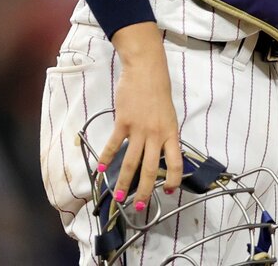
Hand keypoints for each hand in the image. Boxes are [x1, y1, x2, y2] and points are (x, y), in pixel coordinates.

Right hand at [98, 25, 182, 210]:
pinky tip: (101, 170)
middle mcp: (156, 134)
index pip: (176, 162)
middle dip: (145, 191)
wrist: (146, 70)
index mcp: (171, 133)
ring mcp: (139, 129)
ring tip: (118, 197)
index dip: (174, 179)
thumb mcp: (169, 115)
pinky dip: (106, 158)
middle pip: (151, 169)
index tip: (170, 191)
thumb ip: (166, 134)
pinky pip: (114, 145)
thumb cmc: (159, 91)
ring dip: (123, 182)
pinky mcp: (123, 122)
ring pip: (131, 162)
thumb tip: (160, 153)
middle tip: (140, 207)